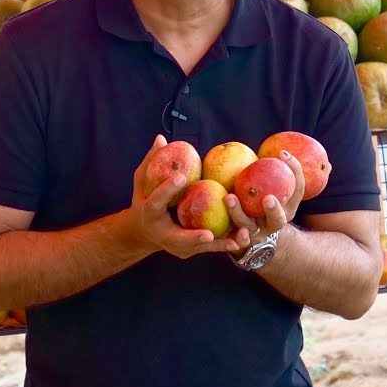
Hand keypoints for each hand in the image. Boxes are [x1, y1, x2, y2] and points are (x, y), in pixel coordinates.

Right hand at [128, 135, 242, 258]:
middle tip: (208, 234)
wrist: (145, 231)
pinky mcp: (191, 249)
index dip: (167, 189)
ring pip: (200, 247)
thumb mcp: (142, 181)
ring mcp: (178, 246)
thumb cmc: (145, 199)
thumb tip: (161, 137)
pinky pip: (210, 247)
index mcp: (150, 214)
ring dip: (219, 245)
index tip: (181, 176)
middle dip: (193, 237)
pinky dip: (226, 243)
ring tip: (237, 239)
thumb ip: (151, 161)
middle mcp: (163, 234)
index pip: (157, 201)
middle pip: (179, 238)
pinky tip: (243, 239)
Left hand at [226, 150, 305, 251]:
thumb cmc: (260, 199)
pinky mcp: (242, 241)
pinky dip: (235, 237)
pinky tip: (227, 227)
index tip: (282, 154)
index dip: (294, 171)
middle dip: (274, 210)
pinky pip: (237, 241)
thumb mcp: (270, 185)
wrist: (255, 233)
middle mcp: (275, 222)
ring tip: (229, 197)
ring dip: (239, 213)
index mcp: (288, 207)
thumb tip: (282, 148)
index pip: (297, 189)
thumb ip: (273, 170)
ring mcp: (259, 234)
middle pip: (278, 219)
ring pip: (250, 227)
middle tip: (268, 198)